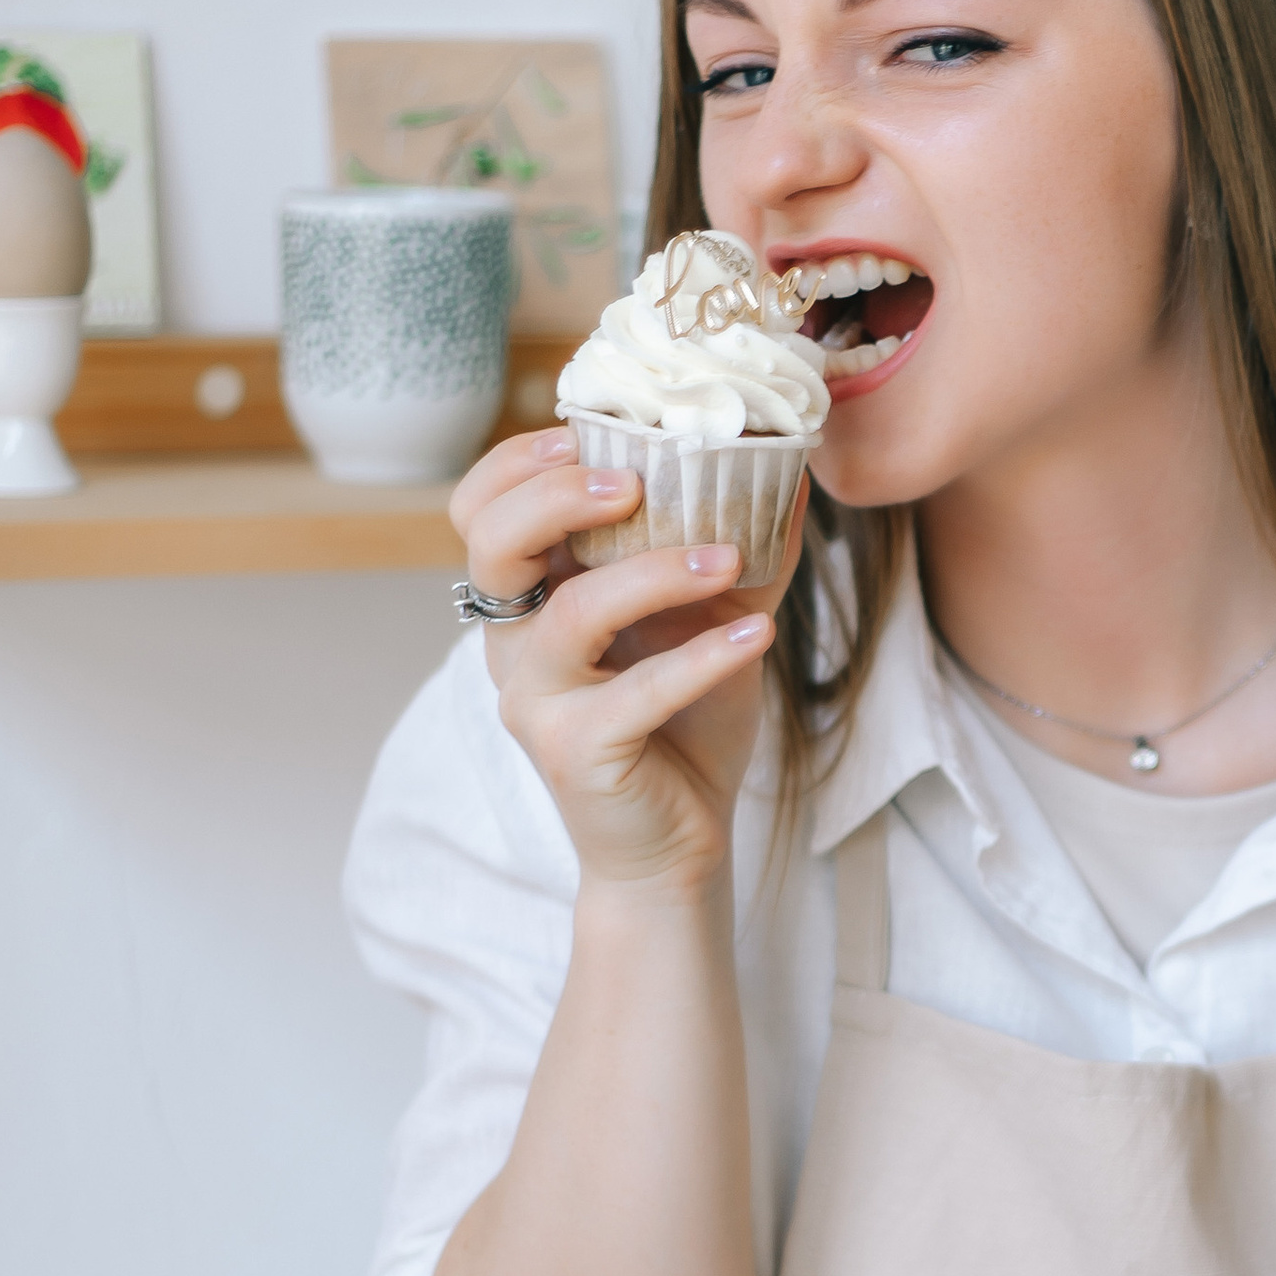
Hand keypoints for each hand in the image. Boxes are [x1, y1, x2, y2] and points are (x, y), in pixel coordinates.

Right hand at [449, 429, 807, 898]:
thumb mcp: (710, 621)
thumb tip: (795, 468)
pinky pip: (635, 692)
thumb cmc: (684, 726)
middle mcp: (516, 645)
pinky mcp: (578, 752)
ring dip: (653, 573)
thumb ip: (737, 549)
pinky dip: (701, 657)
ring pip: (570, 615)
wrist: (678, 843)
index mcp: (531, 601)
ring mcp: (538, 701)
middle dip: (556, 498)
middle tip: (637, 483)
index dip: (518, 462)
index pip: (480, 511)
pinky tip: (757, 634)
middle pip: (492, 545)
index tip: (589, 433)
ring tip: (727, 559)